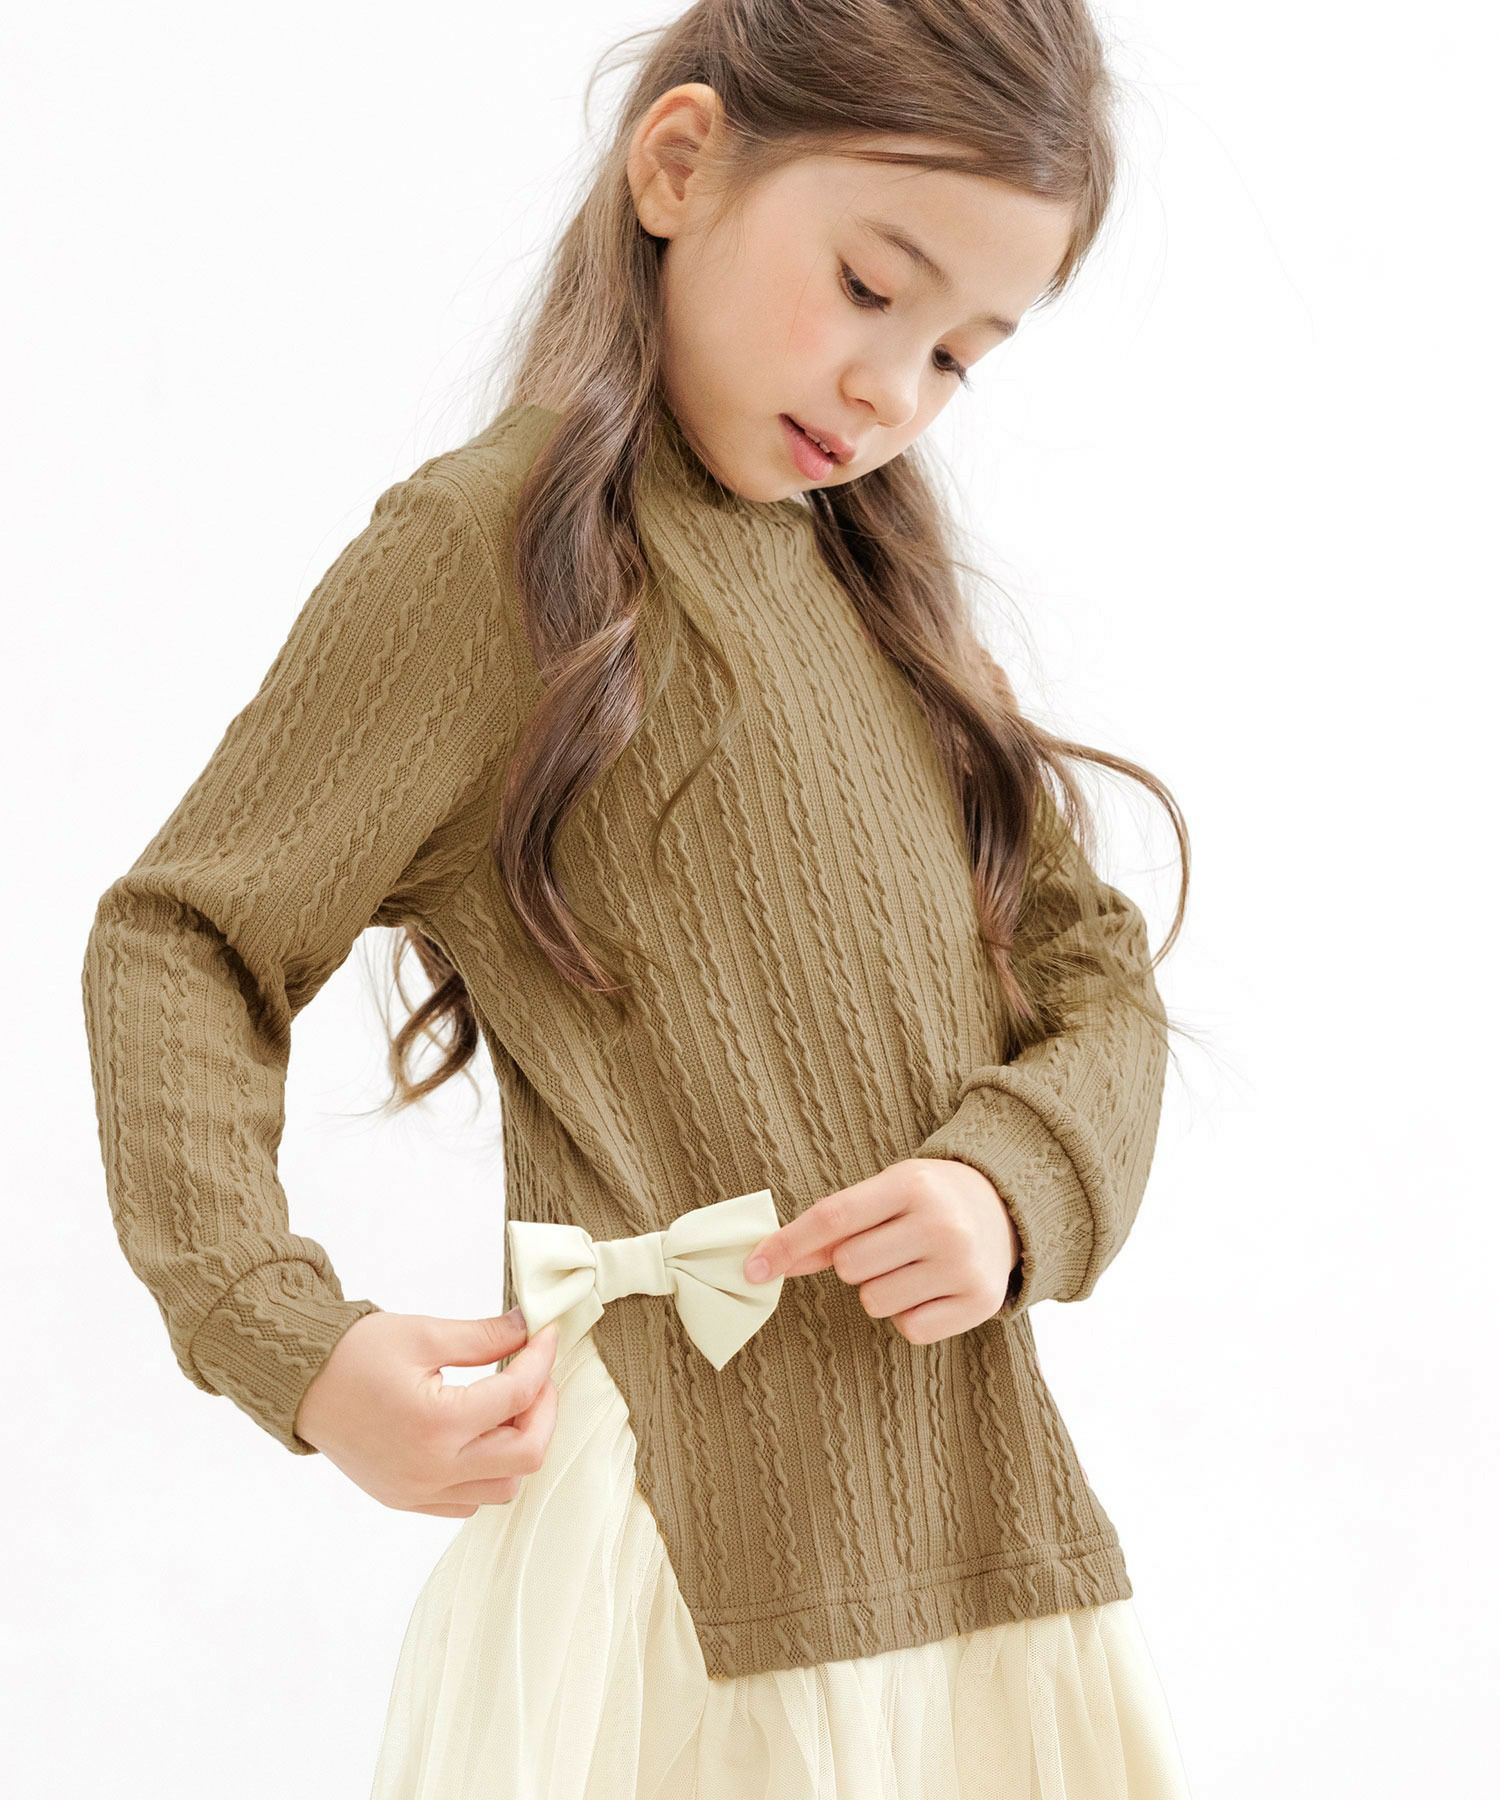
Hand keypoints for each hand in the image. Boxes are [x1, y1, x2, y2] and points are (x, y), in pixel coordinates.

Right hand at [293, 1307, 559, 1515]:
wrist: (298, 1385)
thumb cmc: (353, 1354)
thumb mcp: (423, 1333)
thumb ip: (483, 1336)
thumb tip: (528, 1328)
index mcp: (436, 1424)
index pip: (517, 1397)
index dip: (541, 1361)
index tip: (545, 1335)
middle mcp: (430, 1469)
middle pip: (526, 1456)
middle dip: (544, 1410)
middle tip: (536, 1375)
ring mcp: (418, 1491)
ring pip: (504, 1488)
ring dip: (519, 1445)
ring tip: (508, 1403)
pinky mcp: (407, 1498)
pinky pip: (469, 1501)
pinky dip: (489, 1471)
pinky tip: (480, 1432)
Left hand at [741, 1159, 1021, 1344]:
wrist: (1007, 1207)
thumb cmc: (928, 1199)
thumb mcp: (885, 1192)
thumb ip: (831, 1225)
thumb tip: (769, 1262)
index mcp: (911, 1184)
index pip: (833, 1219)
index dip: (787, 1244)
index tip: (753, 1269)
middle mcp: (941, 1224)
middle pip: (849, 1266)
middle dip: (853, 1263)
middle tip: (886, 1246)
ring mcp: (963, 1266)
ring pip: (875, 1302)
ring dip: (880, 1290)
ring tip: (912, 1265)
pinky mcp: (979, 1303)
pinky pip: (909, 1329)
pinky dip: (909, 1315)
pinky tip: (931, 1288)